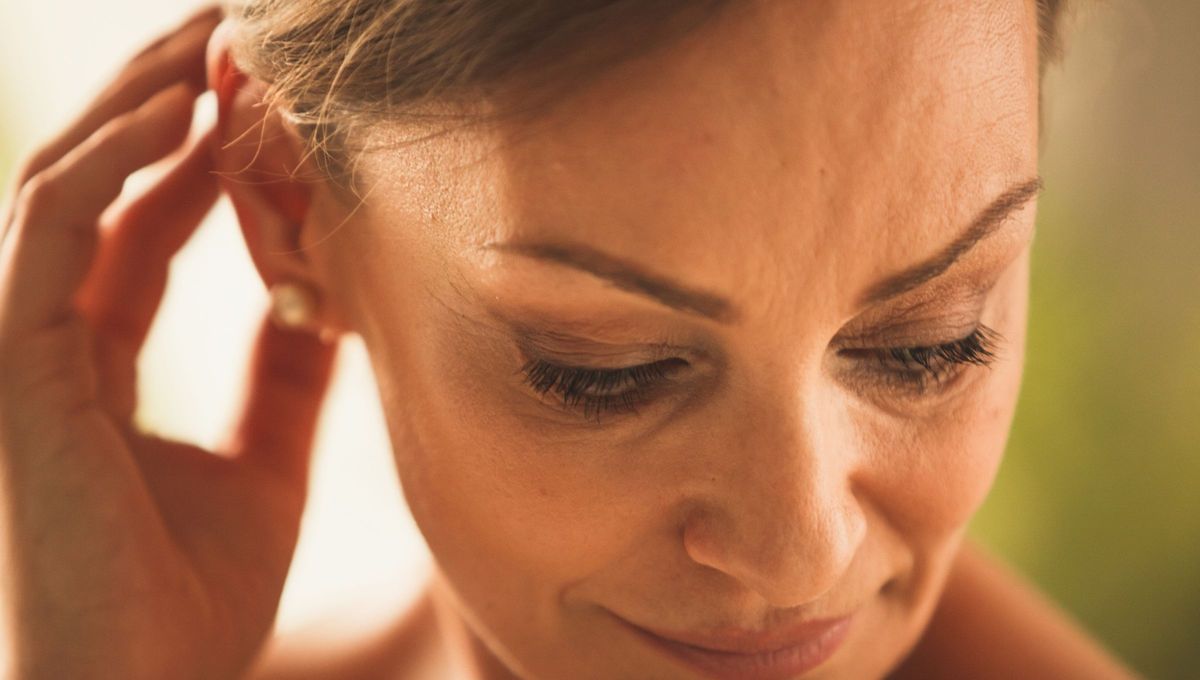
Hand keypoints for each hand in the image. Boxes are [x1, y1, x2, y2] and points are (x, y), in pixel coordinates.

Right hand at [0, 8, 336, 678]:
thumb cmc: (192, 602)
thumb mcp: (269, 465)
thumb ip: (287, 379)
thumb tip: (329, 298)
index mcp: (98, 359)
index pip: (141, 223)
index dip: (196, 151)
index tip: (261, 94)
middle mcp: (49, 340)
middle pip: (95, 183)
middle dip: (159, 97)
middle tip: (232, 27)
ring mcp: (23, 349)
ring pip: (63, 185)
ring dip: (136, 103)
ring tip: (214, 40)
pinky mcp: (18, 370)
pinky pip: (54, 233)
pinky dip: (112, 164)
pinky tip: (185, 115)